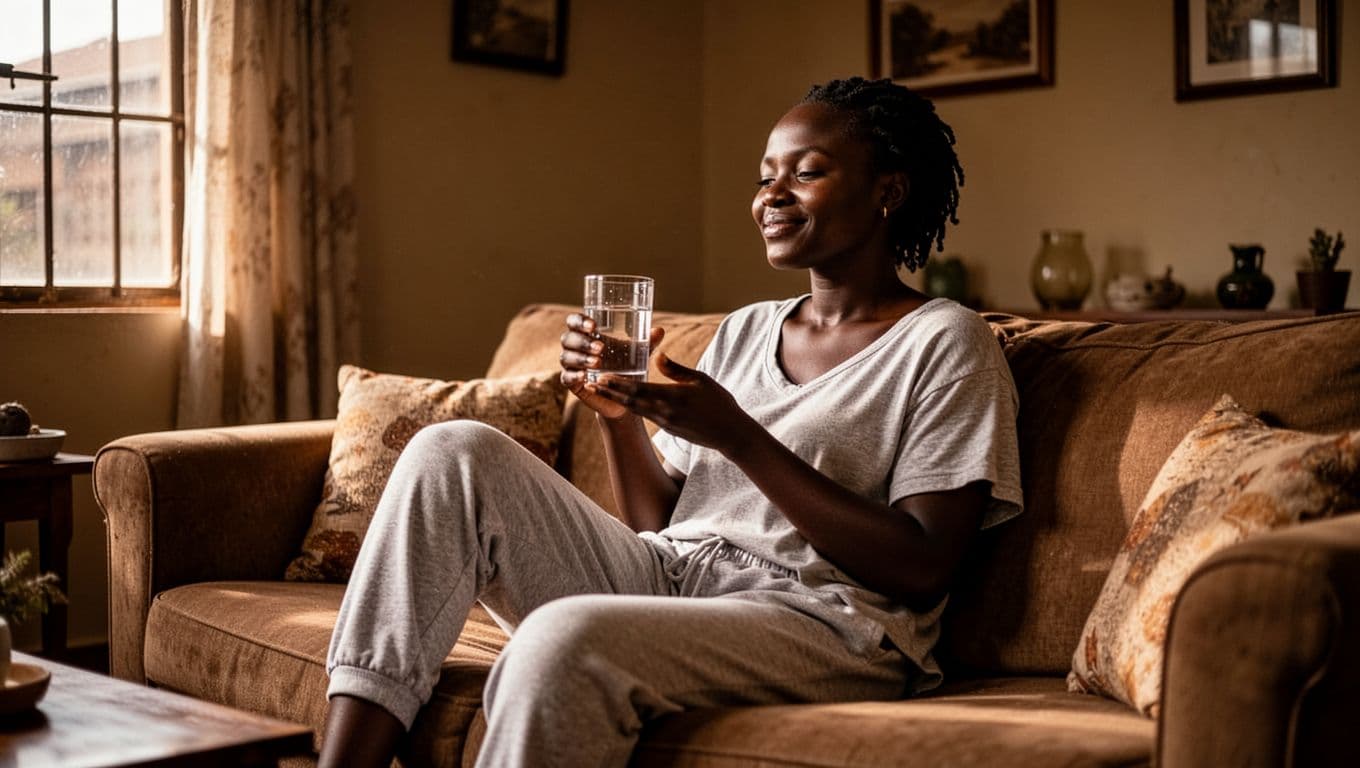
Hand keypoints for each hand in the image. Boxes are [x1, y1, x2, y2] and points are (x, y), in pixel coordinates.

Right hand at [560, 313, 665, 419]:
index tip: (594, 325)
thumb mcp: (639, 353)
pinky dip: (574, 376)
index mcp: (587, 334)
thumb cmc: (628, 366)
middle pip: (568, 338)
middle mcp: (575, 347)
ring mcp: (572, 365)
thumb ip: (648, 342)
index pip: (574, 321)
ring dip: (581, 358)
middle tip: (601, 347)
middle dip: (582, 341)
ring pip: (566, 357)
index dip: (579, 321)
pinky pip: (566, 377)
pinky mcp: (572, 383)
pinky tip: (584, 376)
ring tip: (598, 362)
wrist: (623, 395)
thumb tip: (659, 330)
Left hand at [591, 354, 755, 454]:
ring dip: (617, 401)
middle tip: (591, 384)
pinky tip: (625, 401)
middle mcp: (665, 412)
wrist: (730, 434)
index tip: (601, 376)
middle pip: (630, 401)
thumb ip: (676, 369)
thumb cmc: (719, 403)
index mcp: (672, 397)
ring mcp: (665, 423)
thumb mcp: (701, 380)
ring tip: (602, 392)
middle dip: (609, 393)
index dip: (617, 383)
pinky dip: (632, 407)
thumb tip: (657, 356)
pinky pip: (646, 416)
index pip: (638, 389)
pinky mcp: (668, 429)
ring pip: (636, 410)